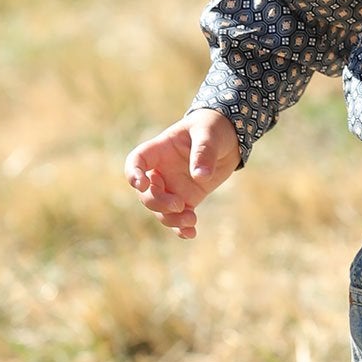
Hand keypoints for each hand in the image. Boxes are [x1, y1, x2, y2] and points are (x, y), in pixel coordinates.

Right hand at [124, 109, 240, 239]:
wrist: (229, 137)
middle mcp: (161, 171)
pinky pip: (179, 217)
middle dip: (157, 203)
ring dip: (171, 219)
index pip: (136, 162)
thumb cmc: (213, 128)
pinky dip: (182, 228)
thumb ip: (203, 152)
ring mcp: (173, 187)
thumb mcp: (209, 134)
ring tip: (190, 220)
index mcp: (159, 150)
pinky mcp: (188, 198)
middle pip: (146, 193)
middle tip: (178, 205)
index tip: (140, 184)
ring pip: (161, 210)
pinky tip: (191, 234)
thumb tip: (200, 176)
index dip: (133, 174)